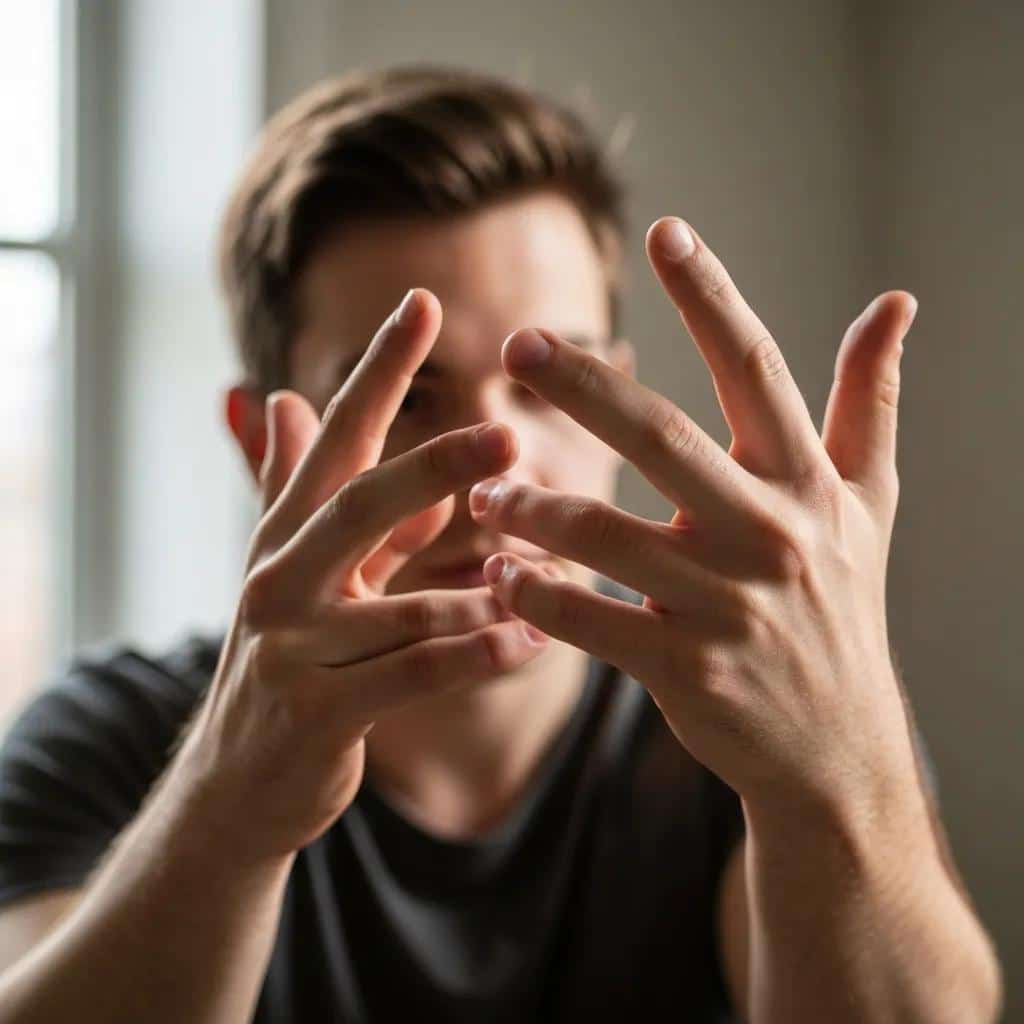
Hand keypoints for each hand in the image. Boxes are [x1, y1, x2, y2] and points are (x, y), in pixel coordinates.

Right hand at [175, 289, 548, 866]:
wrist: (233, 782)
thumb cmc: (285, 659)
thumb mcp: (286, 565)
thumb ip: (293, 484)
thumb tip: (282, 396)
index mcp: (285, 535)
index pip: (334, 437)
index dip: (378, 370)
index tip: (424, 303)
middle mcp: (279, 579)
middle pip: (359, 505)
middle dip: (434, 465)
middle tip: (507, 433)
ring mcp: (292, 649)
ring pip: (402, 604)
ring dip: (481, 587)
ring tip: (546, 569)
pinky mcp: (318, 715)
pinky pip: (413, 676)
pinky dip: (477, 655)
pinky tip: (531, 639)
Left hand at [469, 217, 922, 817]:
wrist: (837, 746)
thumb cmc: (843, 607)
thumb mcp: (870, 502)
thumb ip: (870, 401)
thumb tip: (895, 303)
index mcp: (807, 483)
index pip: (756, 370)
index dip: (711, 296)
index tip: (666, 231)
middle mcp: (769, 534)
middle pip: (663, 439)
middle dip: (584, 389)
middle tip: (517, 345)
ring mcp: (725, 606)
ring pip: (605, 535)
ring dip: (533, 506)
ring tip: (485, 490)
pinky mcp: (684, 669)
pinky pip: (589, 621)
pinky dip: (536, 595)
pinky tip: (499, 574)